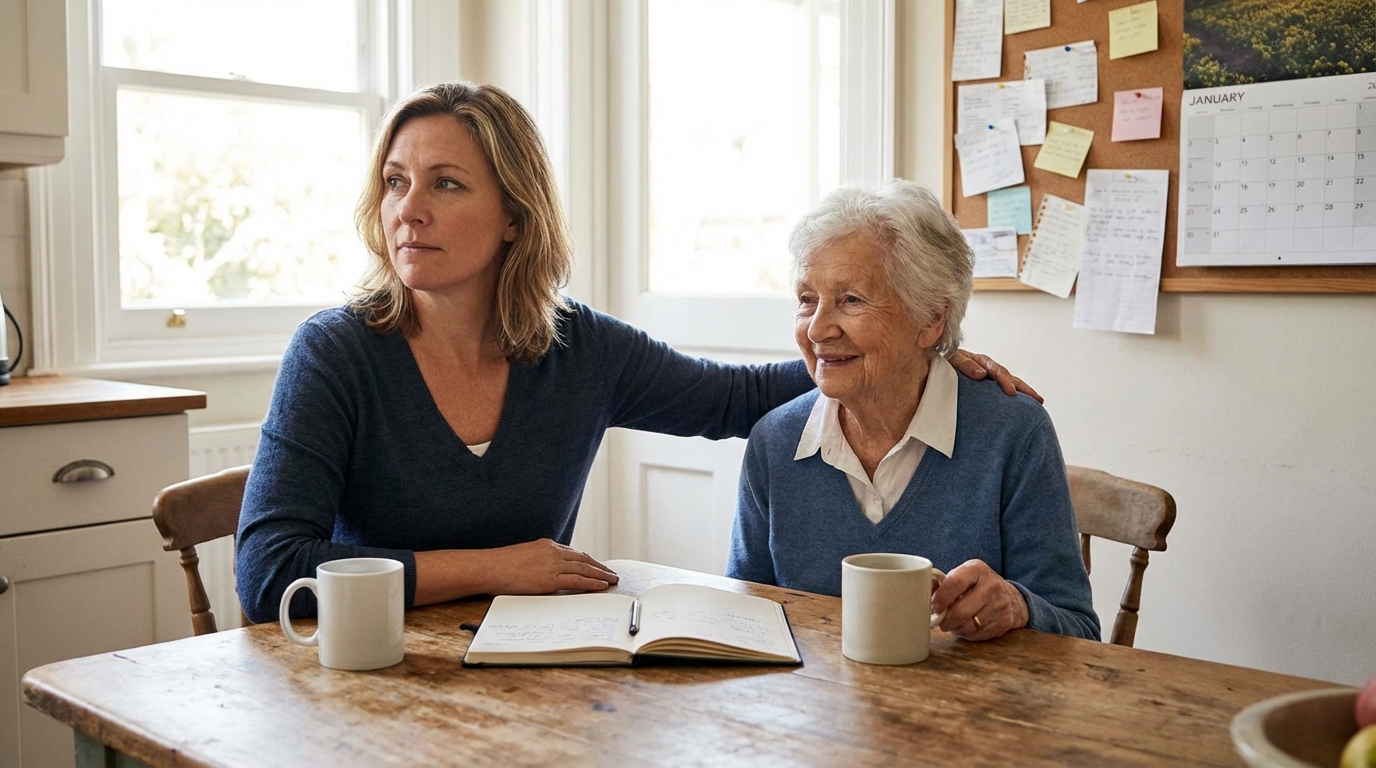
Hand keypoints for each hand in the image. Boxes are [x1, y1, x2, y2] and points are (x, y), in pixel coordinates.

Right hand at [413, 539, 618, 604]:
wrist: (489, 567)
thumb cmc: (500, 566)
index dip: (588, 560)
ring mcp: (553, 564)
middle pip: (584, 559)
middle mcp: (553, 552)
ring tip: (613, 580)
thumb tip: (544, 572)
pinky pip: (578, 580)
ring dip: (601, 575)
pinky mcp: (551, 578)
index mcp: (546, 545)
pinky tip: (602, 585)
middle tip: (612, 573)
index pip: (574, 553)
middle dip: (600, 567)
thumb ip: (538, 561)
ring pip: (585, 569)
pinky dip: (593, 583)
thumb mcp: (523, 557)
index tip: (597, 566)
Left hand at [931, 559, 1028, 640]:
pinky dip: (969, 634)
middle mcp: (991, 585)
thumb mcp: (963, 576)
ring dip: (956, 629)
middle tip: (941, 621)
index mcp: (977, 569)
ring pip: (969, 626)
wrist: (1011, 597)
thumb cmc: (977, 586)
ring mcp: (1000, 603)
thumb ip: (943, 583)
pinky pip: (979, 634)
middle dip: (946, 621)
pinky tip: (968, 627)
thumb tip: (925, 591)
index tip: (935, 608)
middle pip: (961, 611)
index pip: (955, 583)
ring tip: (954, 624)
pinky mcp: (1005, 621)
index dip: (941, 598)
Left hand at [949, 349, 1042, 403]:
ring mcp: (988, 378)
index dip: (1005, 382)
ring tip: (1038, 403)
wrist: (933, 368)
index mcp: (980, 361)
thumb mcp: (952, 360)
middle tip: (1037, 399)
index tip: (1012, 393)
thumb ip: (964, 365)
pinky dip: (1012, 397)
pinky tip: (1022, 407)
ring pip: (1008, 384)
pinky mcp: (985, 388)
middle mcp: (987, 369)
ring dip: (1023, 393)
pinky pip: (1000, 392)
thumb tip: (982, 374)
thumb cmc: (942, 364)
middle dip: (1024, 388)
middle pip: (1009, 377)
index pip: (997, 371)